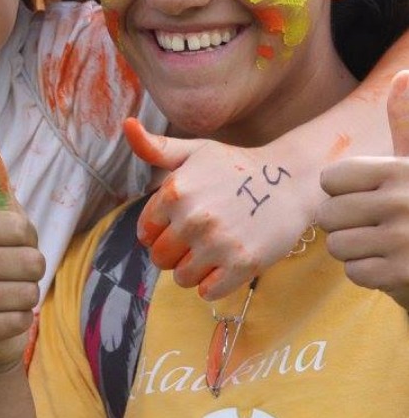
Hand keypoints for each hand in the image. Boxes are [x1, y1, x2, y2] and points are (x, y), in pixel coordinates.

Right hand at [0, 133, 45, 371]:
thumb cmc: (0, 265)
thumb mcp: (2, 222)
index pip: (22, 227)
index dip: (30, 241)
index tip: (14, 247)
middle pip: (29, 262)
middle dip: (34, 273)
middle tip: (14, 277)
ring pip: (24, 294)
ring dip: (28, 298)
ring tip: (9, 298)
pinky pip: (14, 322)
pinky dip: (20, 322)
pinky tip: (4, 320)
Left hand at [125, 117, 312, 300]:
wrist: (290, 180)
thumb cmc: (235, 167)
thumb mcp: (194, 152)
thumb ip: (156, 147)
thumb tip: (128, 124)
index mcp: (174, 191)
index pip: (145, 232)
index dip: (159, 233)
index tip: (176, 226)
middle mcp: (192, 218)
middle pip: (161, 258)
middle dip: (173, 253)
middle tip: (194, 241)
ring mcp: (218, 243)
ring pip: (182, 278)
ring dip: (192, 271)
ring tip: (210, 252)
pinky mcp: (243, 264)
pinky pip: (208, 292)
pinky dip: (212, 285)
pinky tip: (224, 266)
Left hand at [318, 70, 408, 308]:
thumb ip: (405, 124)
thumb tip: (404, 74)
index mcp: (398, 170)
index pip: (329, 181)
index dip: (341, 193)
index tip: (368, 197)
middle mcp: (402, 201)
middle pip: (328, 215)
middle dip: (345, 225)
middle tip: (375, 227)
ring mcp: (404, 240)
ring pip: (337, 245)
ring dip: (357, 251)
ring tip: (384, 246)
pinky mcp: (404, 275)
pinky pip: (354, 272)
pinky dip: (370, 274)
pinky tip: (393, 267)